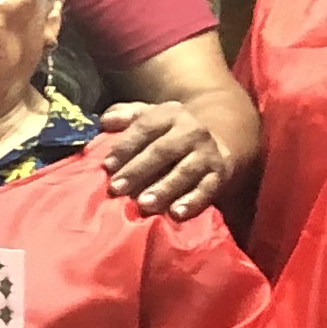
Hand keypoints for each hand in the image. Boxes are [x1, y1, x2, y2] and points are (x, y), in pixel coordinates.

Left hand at [97, 99, 230, 218]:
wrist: (221, 135)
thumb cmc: (170, 132)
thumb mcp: (150, 116)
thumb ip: (126, 116)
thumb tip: (105, 121)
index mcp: (170, 114)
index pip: (145, 127)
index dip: (126, 146)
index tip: (107, 165)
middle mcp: (192, 131)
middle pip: (163, 151)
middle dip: (138, 170)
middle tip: (117, 188)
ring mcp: (208, 153)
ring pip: (185, 171)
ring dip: (164, 188)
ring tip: (144, 204)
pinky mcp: (220, 174)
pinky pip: (207, 189)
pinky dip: (193, 201)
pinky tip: (176, 213)